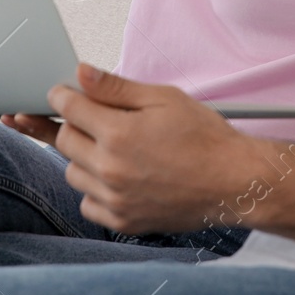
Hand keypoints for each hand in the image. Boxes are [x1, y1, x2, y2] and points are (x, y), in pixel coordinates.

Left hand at [5, 63, 268, 234]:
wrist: (232, 181)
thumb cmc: (205, 137)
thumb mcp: (163, 98)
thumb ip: (116, 87)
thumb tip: (82, 73)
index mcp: (119, 134)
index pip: (67, 108)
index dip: (62, 95)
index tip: (63, 93)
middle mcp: (111, 169)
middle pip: (64, 140)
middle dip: (73, 124)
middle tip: (93, 119)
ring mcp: (115, 199)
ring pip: (72, 173)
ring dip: (83, 157)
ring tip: (113, 149)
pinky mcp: (123, 221)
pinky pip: (87, 204)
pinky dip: (94, 190)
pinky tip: (116, 177)